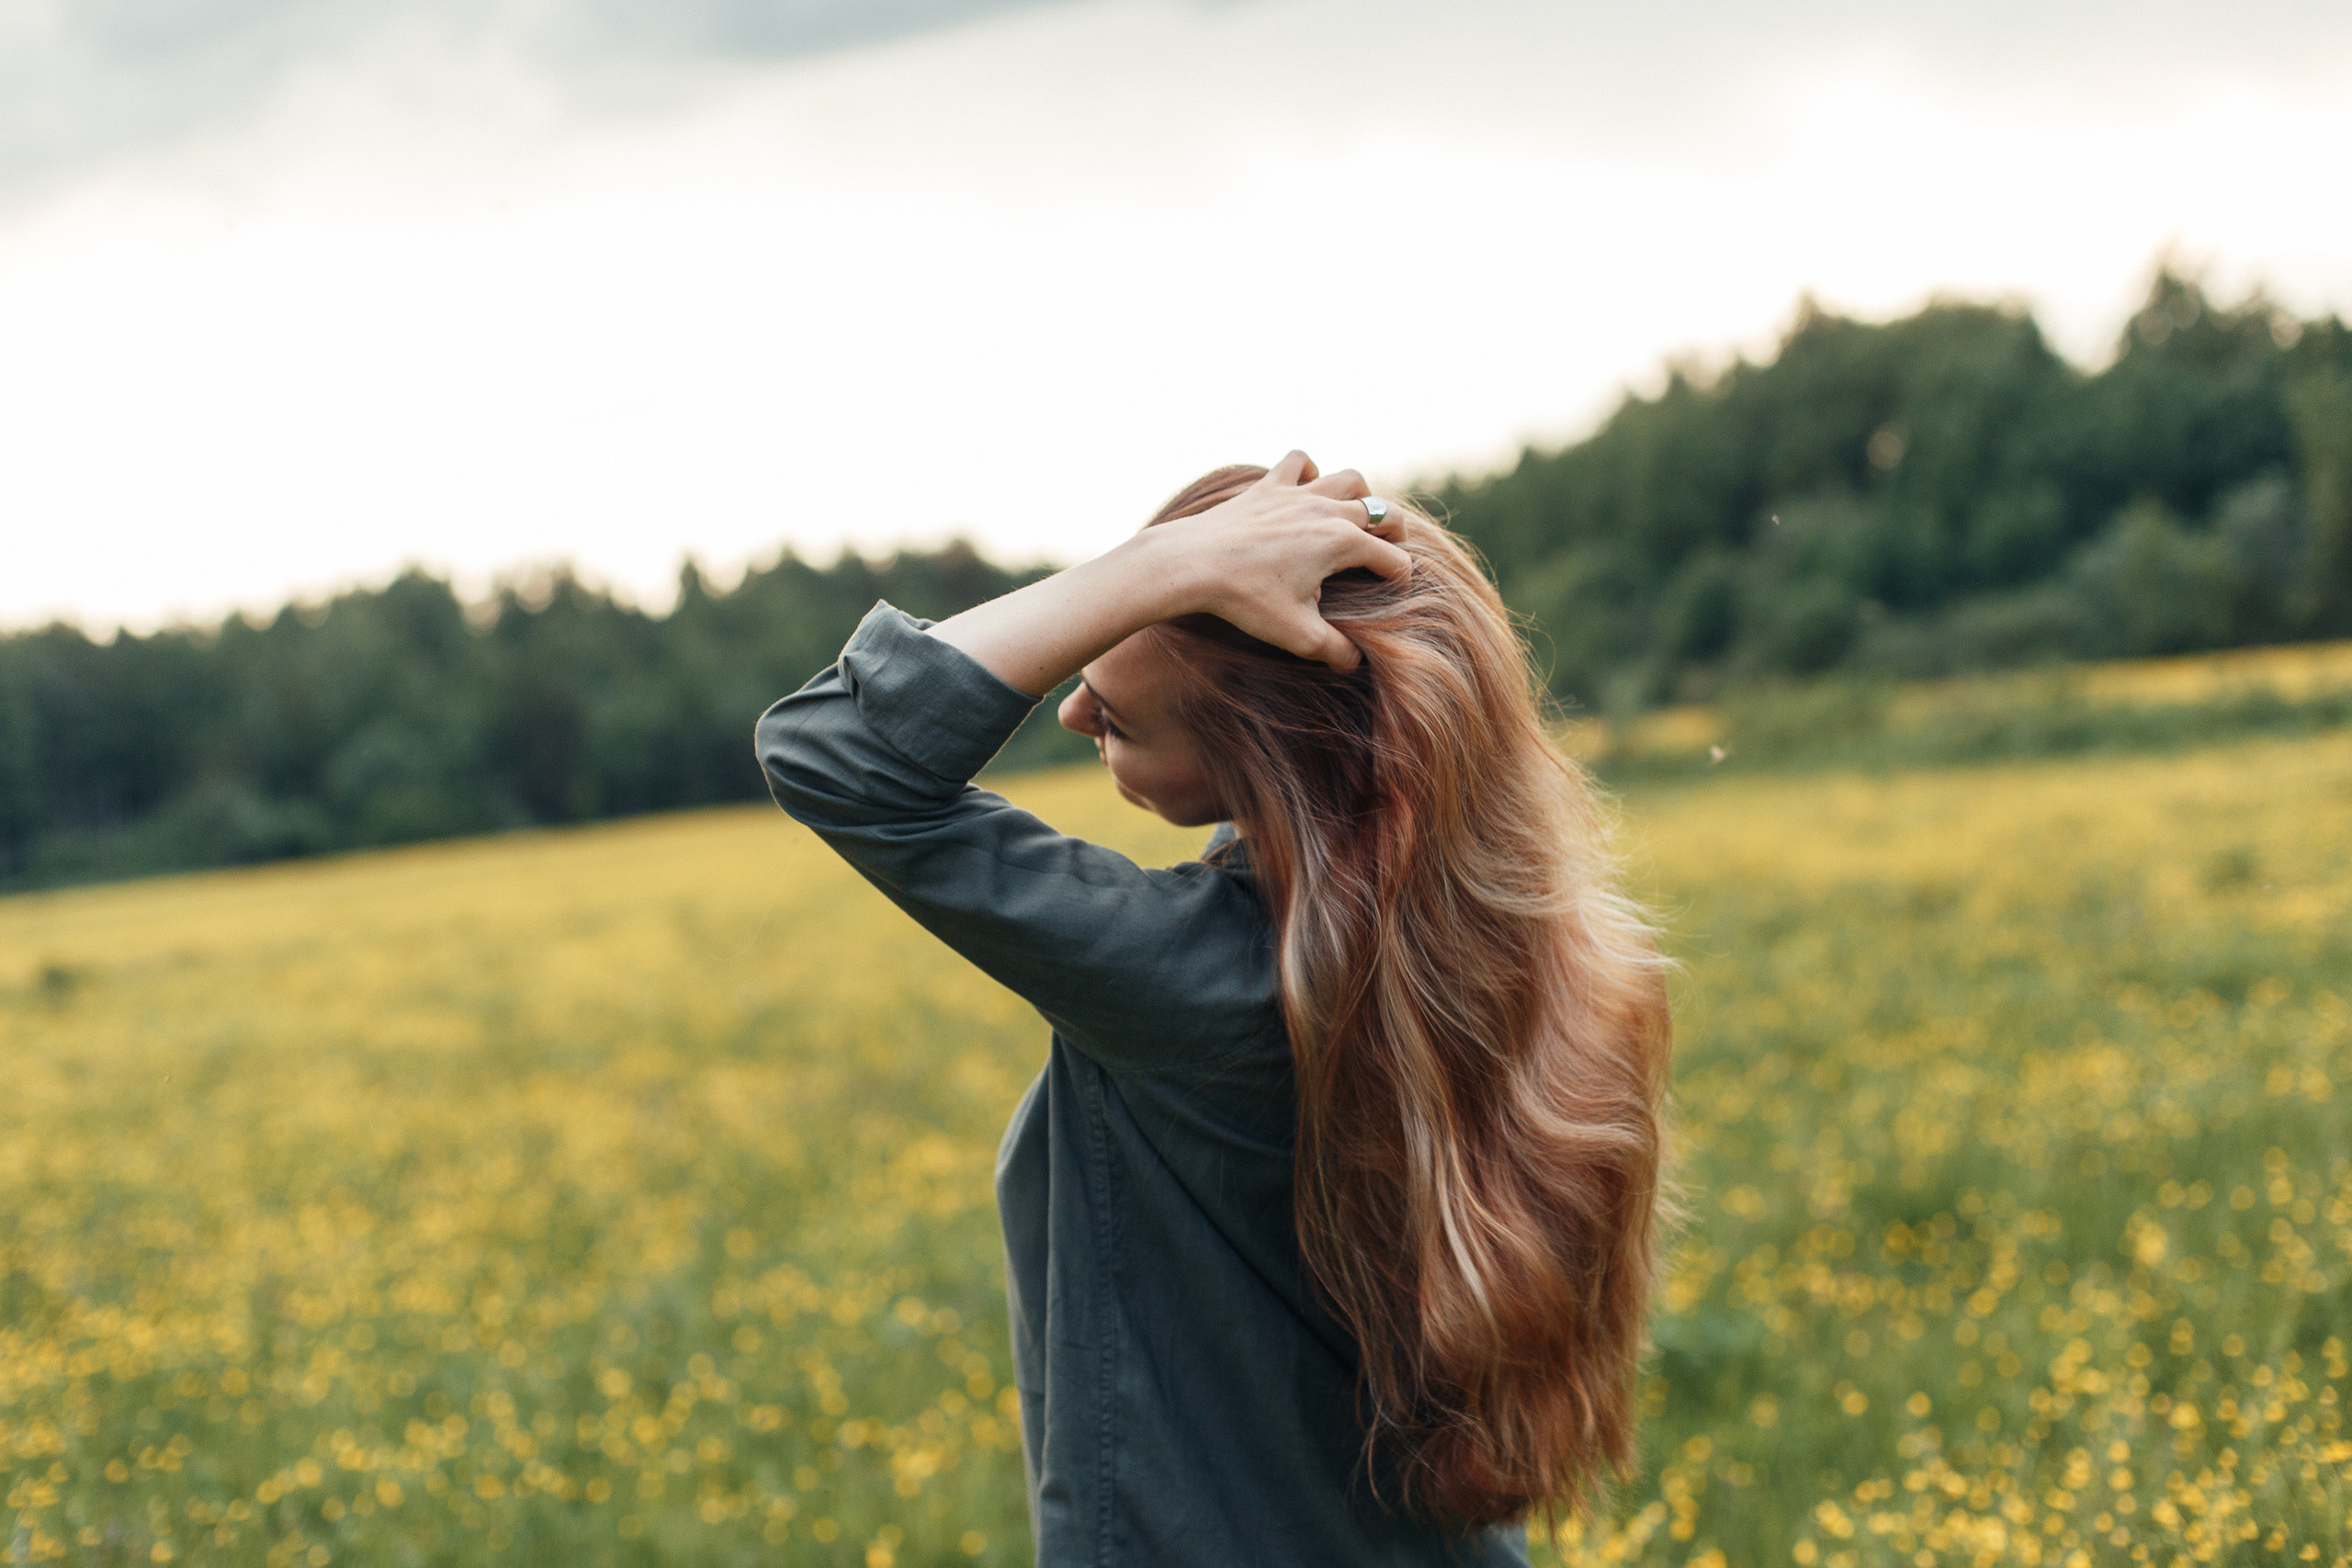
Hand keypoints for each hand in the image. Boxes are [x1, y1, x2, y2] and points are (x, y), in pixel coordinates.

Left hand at [1163, 451, 1411, 670]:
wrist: (1191, 564)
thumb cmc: (1245, 599)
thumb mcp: (1297, 635)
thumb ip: (1336, 651)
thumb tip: (1357, 662)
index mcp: (1342, 542)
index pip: (1394, 559)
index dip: (1401, 582)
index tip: (1392, 599)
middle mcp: (1326, 510)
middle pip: (1384, 512)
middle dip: (1395, 535)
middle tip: (1387, 555)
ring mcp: (1296, 494)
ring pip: (1349, 479)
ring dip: (1362, 497)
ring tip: (1357, 519)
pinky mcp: (1267, 487)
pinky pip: (1299, 463)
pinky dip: (1309, 473)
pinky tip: (1305, 492)